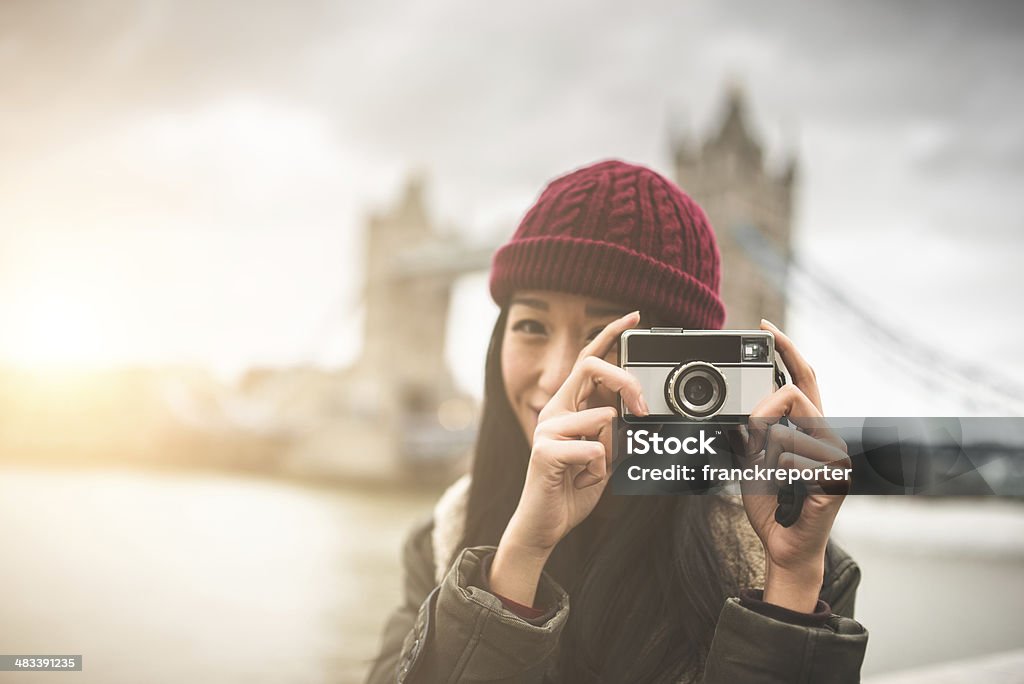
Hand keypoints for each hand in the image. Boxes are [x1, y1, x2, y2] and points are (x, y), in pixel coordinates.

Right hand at [490, 310, 646, 604]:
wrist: (544, 524)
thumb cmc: (572, 488)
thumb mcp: (604, 454)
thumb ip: (613, 429)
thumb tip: (628, 411)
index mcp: (568, 406)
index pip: (588, 360)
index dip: (609, 334)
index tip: (633, 316)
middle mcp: (554, 410)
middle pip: (591, 368)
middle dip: (625, 382)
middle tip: (641, 409)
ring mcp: (546, 428)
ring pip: (601, 420)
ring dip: (609, 453)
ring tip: (590, 471)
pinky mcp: (544, 450)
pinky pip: (594, 450)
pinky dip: (598, 470)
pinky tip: (580, 480)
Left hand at [738, 320, 850, 611]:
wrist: (784, 546)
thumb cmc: (772, 504)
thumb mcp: (753, 459)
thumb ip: (753, 431)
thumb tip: (744, 409)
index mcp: (810, 427)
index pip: (804, 377)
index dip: (787, 349)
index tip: (765, 327)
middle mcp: (828, 435)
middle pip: (795, 392)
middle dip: (764, 411)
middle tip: (752, 437)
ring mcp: (836, 456)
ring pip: (785, 430)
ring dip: (764, 456)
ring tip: (771, 478)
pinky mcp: (835, 478)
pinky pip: (789, 459)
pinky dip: (774, 475)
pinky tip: (783, 491)